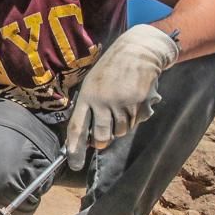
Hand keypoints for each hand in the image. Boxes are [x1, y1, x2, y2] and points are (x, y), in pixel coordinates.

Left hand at [66, 24, 178, 169]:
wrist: (138, 50)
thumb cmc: (112, 67)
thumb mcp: (92, 82)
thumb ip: (88, 105)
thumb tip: (85, 134)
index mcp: (87, 95)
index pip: (77, 128)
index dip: (74, 149)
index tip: (74, 164)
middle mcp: (103, 101)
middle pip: (100, 136)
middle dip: (101, 142)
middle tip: (102, 141)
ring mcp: (122, 103)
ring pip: (120, 131)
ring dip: (120, 127)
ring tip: (121, 108)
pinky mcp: (139, 104)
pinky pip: (136, 122)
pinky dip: (135, 117)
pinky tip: (134, 100)